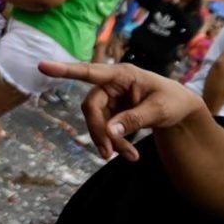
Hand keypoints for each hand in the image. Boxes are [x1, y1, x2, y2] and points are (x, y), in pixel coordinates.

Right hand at [39, 60, 206, 161]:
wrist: (182, 109)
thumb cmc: (173, 102)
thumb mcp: (160, 111)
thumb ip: (135, 119)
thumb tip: (110, 131)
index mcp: (122, 74)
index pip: (89, 72)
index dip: (65, 70)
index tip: (42, 66)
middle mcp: (111, 83)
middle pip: (91, 106)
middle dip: (99, 130)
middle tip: (108, 154)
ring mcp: (110, 97)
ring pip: (97, 120)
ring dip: (108, 140)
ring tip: (130, 157)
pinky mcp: (112, 110)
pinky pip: (105, 127)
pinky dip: (114, 142)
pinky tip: (128, 154)